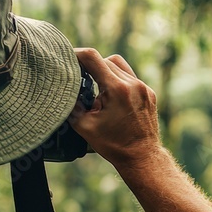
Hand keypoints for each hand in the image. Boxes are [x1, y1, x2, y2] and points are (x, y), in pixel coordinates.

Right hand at [69, 48, 161, 166]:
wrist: (141, 157)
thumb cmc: (113, 144)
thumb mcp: (84, 127)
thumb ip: (72, 105)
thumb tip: (63, 90)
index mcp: (117, 89)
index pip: (93, 58)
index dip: (77, 54)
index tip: (67, 58)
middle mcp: (132, 84)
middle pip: (105, 59)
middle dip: (90, 66)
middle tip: (79, 76)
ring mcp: (143, 87)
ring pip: (119, 65)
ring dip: (104, 70)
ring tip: (95, 86)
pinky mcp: (149, 93)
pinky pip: (130, 76)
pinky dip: (117, 80)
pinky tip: (110, 95)